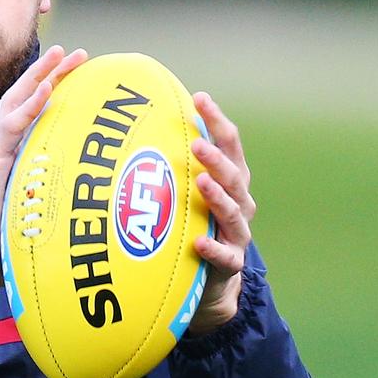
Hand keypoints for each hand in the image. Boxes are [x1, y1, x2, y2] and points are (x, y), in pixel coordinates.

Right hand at [0, 45, 88, 315]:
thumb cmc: (2, 247)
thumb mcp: (36, 216)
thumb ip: (54, 200)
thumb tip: (95, 201)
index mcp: (18, 159)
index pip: (37, 115)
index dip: (57, 91)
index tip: (82, 74)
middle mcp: (8, 151)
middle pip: (28, 100)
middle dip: (53, 74)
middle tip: (79, 54)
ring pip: (18, 105)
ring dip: (41, 77)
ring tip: (61, 55)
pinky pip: (11, 130)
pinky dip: (29, 107)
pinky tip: (46, 88)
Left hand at [186, 92, 256, 336]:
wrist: (213, 279)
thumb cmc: (193, 223)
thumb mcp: (186, 190)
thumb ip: (173, 161)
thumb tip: (138, 122)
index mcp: (231, 179)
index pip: (229, 143)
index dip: (216, 120)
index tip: (199, 98)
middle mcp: (239, 202)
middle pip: (233, 175)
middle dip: (216, 157)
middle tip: (197, 143)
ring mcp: (236, 234)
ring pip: (232, 212)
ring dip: (217, 197)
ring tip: (201, 182)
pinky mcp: (230, 264)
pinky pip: (225, 257)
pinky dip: (213, 250)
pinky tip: (198, 244)